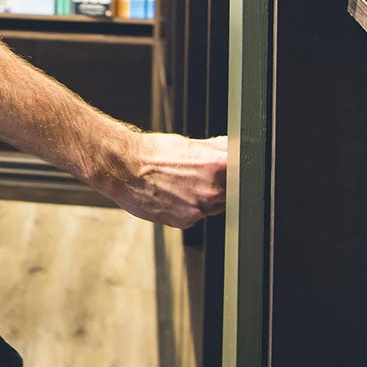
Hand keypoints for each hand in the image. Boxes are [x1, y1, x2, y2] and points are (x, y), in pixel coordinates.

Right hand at [93, 130, 226, 228]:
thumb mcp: (187, 144)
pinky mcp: (185, 222)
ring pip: (214, 205)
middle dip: (221, 183)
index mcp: (216, 166)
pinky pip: (197, 215)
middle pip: (232, 191)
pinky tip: (174, 194)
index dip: (238, 168)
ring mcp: (199, 209)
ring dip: (206, 196)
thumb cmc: (152, 152)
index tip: (231, 167)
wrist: (123, 168)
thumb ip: (215, 148)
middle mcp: (211, 190)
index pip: (243, 170)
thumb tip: (232, 147)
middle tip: (199, 174)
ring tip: (182, 183)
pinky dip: (190, 206)